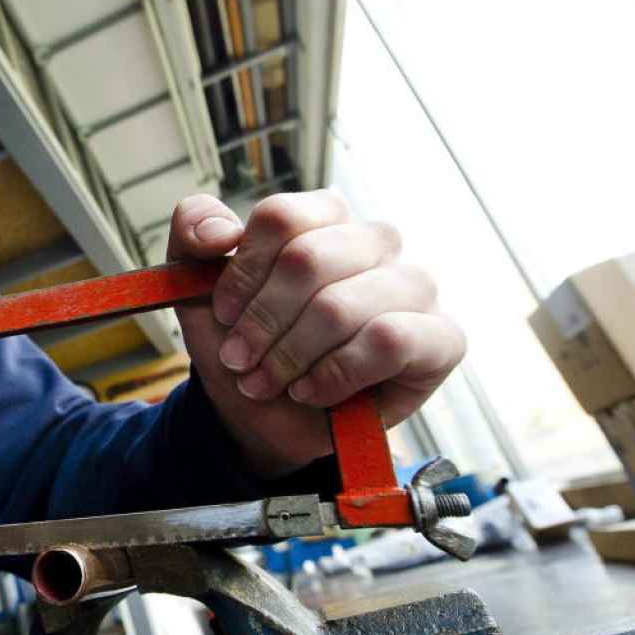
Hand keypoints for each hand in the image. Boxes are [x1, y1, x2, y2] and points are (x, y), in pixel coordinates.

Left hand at [168, 192, 464, 476]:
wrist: (260, 416)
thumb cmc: (244, 343)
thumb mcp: (197, 287)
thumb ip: (193, 233)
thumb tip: (219, 232)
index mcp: (324, 218)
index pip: (282, 218)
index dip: (243, 273)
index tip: (222, 314)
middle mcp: (376, 242)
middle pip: (308, 259)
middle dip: (262, 323)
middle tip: (241, 360)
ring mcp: (414, 287)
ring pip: (341, 305)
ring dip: (291, 356)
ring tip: (270, 382)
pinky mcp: (441, 337)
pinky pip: (390, 340)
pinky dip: (336, 374)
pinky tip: (312, 390)